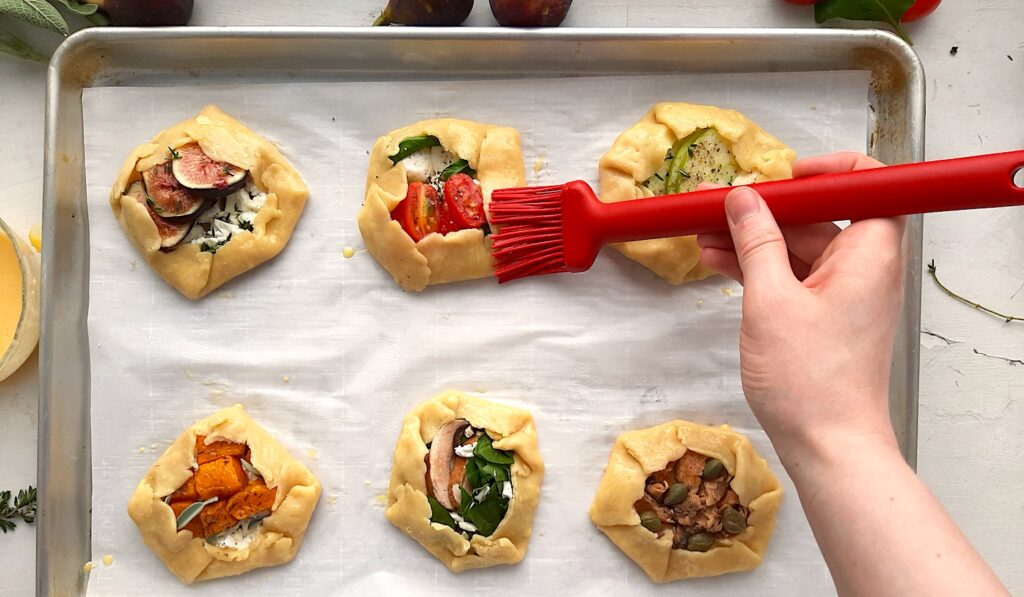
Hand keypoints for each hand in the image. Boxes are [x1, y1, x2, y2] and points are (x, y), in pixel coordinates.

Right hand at [695, 153, 905, 462]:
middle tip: (715, 203)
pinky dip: (759, 267)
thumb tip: (743, 197)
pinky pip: (791, 275)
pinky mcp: (824, 316)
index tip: (781, 174)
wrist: (829, 446)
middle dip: (766, 207)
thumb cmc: (810, 379)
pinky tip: (717, 261)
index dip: (825, 170)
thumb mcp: (771, 300)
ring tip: (702, 234)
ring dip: (752, 239)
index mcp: (869, 252)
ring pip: (798, 247)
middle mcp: (863, 266)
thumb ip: (756, 241)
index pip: (867, 184)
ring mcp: (843, 293)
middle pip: (819, 215)